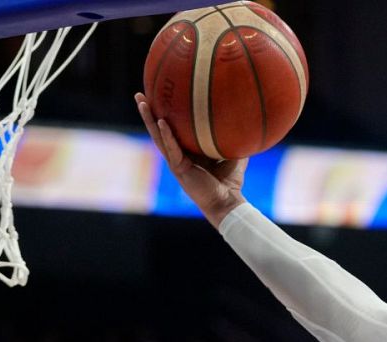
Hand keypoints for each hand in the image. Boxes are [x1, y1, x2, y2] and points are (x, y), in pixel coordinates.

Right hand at [135, 92, 247, 227]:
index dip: (163, 114)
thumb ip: (235, 137)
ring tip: (142, 101)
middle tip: (139, 94)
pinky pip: (171, 149)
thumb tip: (246, 117)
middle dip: (148, 112)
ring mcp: (176, 162)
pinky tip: (160, 122)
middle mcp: (177, 155)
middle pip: (158, 130)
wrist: (227, 203)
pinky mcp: (179, 169)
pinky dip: (166, 135)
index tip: (157, 95)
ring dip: (149, 119)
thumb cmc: (230, 182)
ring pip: (158, 137)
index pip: (171, 129)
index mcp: (186, 151)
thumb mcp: (233, 154)